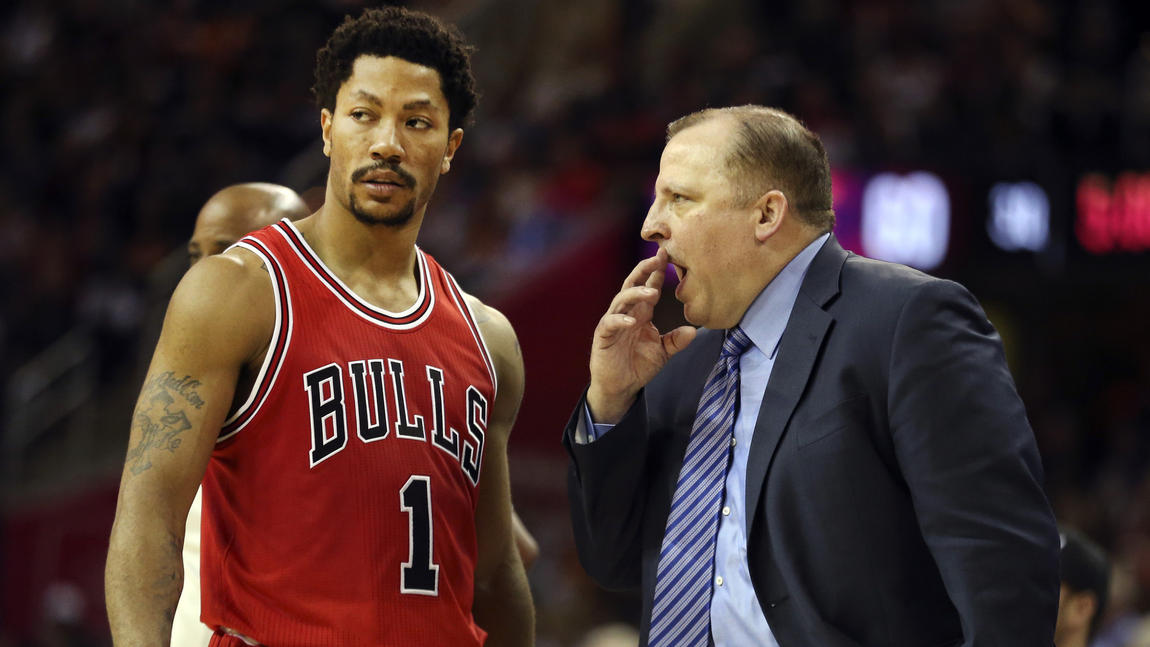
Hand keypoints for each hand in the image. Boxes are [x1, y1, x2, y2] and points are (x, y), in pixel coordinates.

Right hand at [587, 247, 695, 423]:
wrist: (620, 387)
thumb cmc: (638, 365)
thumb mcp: (663, 352)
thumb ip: (676, 341)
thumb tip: (693, 330)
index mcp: (641, 313)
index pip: (649, 286)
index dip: (657, 272)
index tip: (668, 256)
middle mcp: (627, 313)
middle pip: (633, 284)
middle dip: (645, 270)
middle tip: (658, 258)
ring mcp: (614, 323)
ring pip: (621, 300)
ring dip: (635, 293)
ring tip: (651, 292)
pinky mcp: (603, 336)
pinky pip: (610, 323)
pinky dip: (620, 320)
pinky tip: (632, 321)